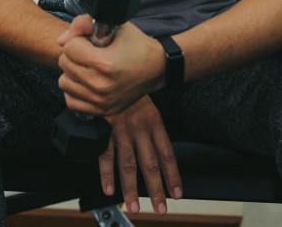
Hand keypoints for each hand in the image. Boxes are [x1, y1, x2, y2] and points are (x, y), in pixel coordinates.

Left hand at [57, 19, 163, 115]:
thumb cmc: (136, 45)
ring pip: (64, 82)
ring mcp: (101, 100)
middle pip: (64, 64)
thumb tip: (61, 41)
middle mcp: (101, 84)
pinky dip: (75, 91)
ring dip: (72, 73)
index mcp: (104, 62)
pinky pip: (71, 101)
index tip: (90, 43)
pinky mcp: (102, 110)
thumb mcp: (114, 25)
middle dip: (74, 55)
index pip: (69, 48)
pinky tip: (86, 82)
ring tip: (88, 68)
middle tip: (90, 54)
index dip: (78, 41)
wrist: (157, 68)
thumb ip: (83, 24)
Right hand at [100, 96, 181, 215]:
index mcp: (154, 122)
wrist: (109, 73)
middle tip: (160, 208)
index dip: (173, 176)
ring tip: (134, 206)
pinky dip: (106, 174)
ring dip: (131, 188)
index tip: (176, 193)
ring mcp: (121, 131)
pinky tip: (109, 189)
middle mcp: (140, 129)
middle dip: (156, 189)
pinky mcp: (104, 130)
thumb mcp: (148, 103)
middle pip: (150, 164)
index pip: (168, 154)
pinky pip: (105, 156)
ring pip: (128, 165)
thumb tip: (159, 151)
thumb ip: (152, 127)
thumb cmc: (130, 89)